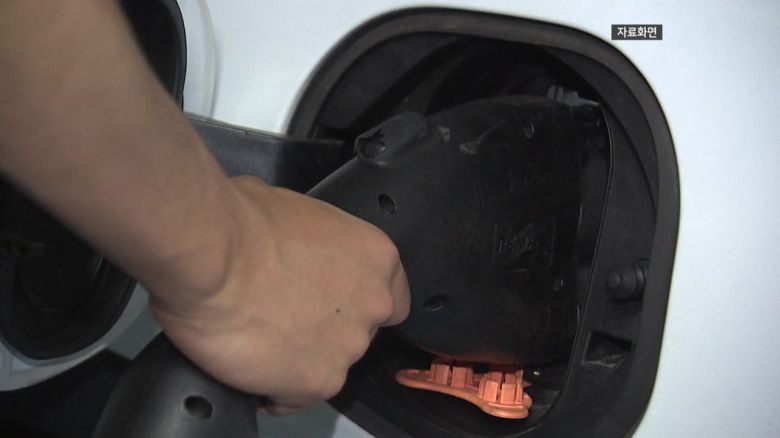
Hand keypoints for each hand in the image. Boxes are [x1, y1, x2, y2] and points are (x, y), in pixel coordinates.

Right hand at [150, 176, 409, 414]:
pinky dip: (274, 388)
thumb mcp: (301, 215)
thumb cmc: (244, 221)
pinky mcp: (316, 382)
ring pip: (327, 365)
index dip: (355, 304)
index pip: (391, 298)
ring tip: (258, 338)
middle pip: (357, 332)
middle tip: (283, 316)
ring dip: (300, 358)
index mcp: (377, 258)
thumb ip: (321, 247)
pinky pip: (295, 396)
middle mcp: (373, 305)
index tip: (330, 305)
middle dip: (326, 330)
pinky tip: (249, 363)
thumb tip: (300, 255)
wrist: (212, 253)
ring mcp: (347, 348)